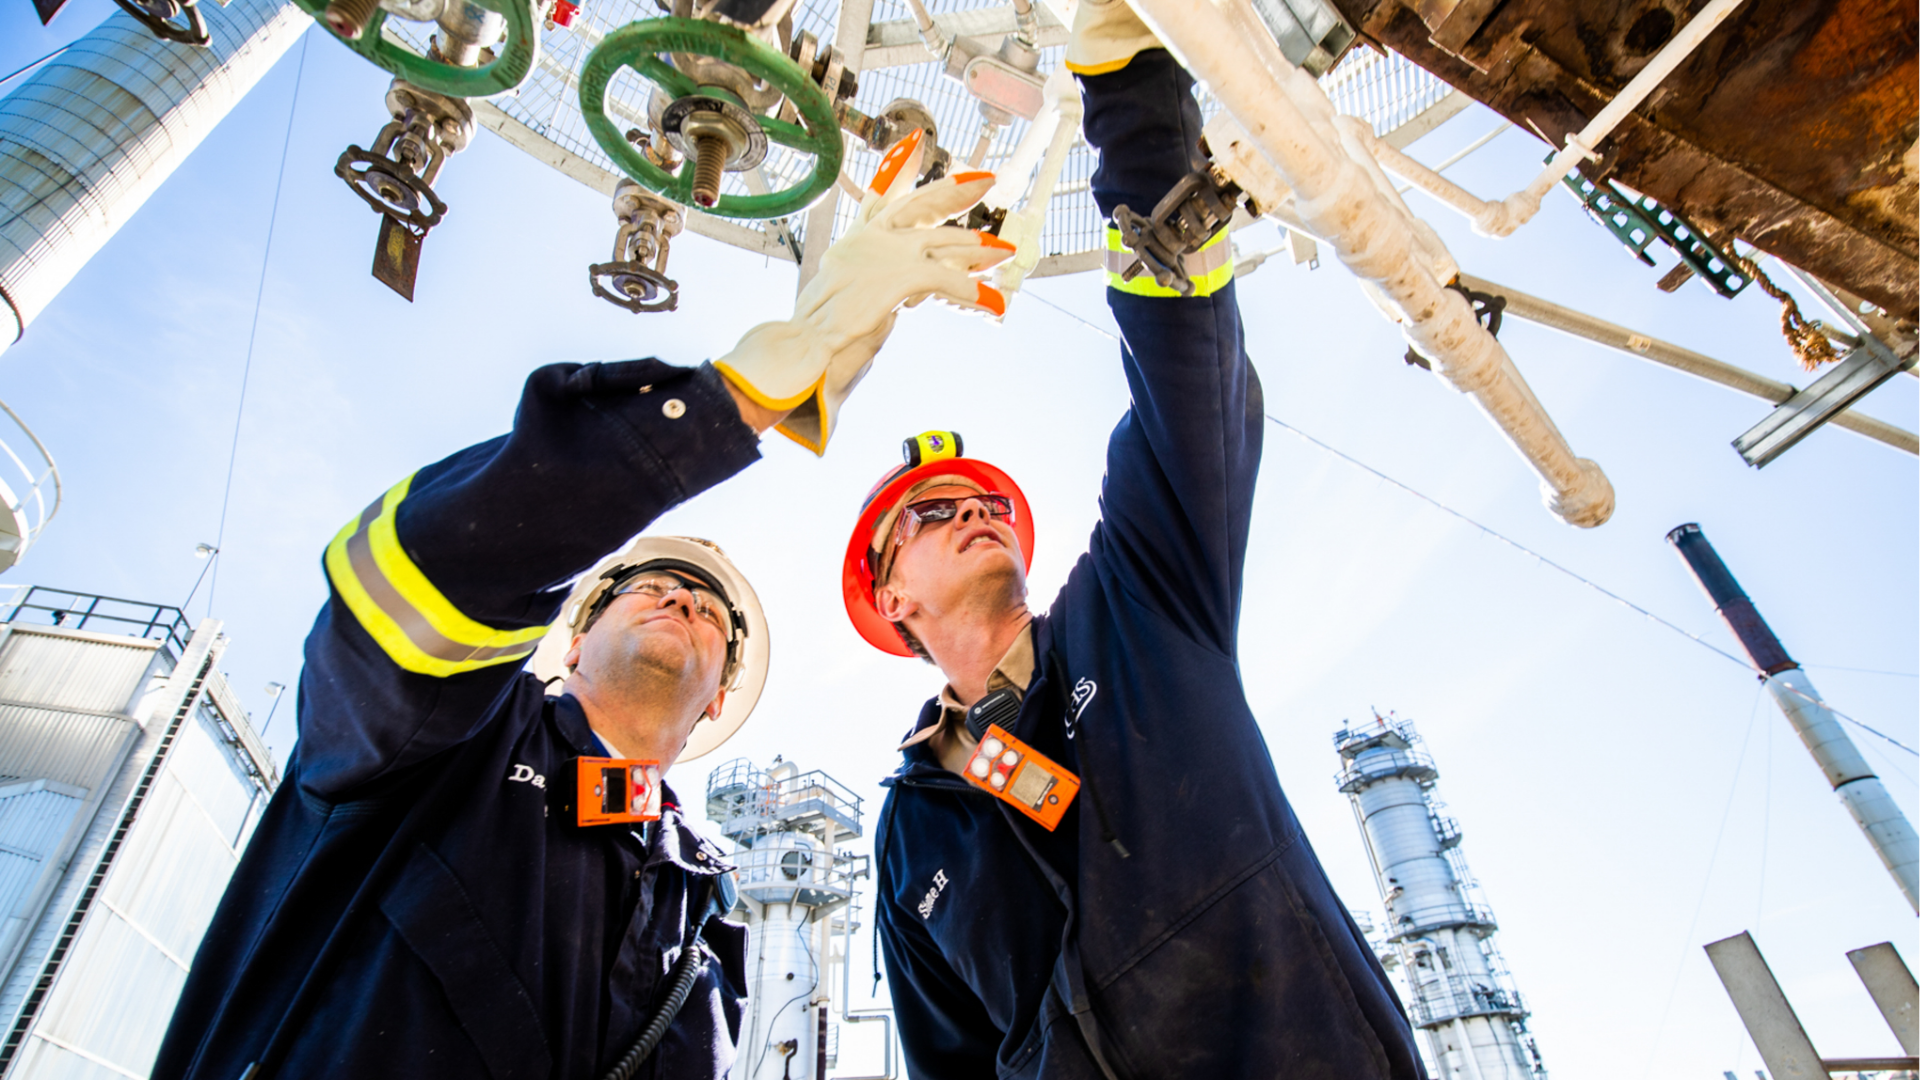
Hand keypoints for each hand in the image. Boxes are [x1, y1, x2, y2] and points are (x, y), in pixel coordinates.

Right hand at [716, 130, 1014, 453]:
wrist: (807, 339)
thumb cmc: (823, 327)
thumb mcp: (850, 295)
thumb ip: (876, 285)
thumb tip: (900, 297)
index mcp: (856, 240)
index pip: (880, 195)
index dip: (898, 168)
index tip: (914, 142)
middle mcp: (871, 238)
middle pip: (921, 205)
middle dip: (954, 192)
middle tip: (984, 179)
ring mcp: (887, 254)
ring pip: (944, 242)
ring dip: (977, 249)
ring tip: (1003, 251)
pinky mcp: (901, 275)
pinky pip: (948, 279)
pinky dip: (973, 292)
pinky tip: (993, 302)